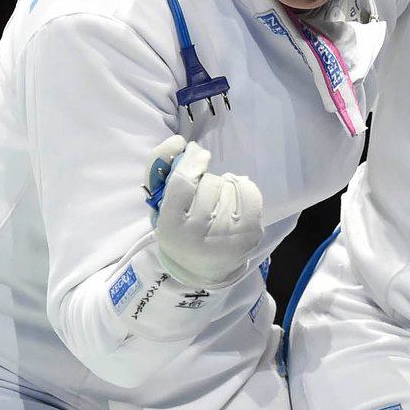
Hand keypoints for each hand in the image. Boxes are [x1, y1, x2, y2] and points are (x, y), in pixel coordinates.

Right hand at [149, 138, 262, 287]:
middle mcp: (200, 234)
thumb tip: (180, 142)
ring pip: (229, 185)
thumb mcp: (159, 204)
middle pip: (208, 183)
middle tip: (202, 195)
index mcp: (171, 227)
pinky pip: (249, 192)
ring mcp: (229, 235)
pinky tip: (234, 199)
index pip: (182, 183)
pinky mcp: (251, 233)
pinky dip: (242, 187)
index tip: (195, 151)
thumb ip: (158, 170)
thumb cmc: (178, 228)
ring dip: (223, 185)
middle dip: (205, 180)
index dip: (191, 162)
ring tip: (217, 202)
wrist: (201, 267)